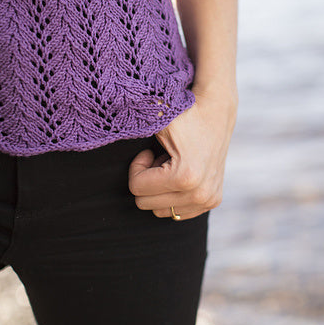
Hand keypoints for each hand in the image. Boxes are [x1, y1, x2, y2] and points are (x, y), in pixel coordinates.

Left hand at [128, 84, 237, 220]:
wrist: (216, 112)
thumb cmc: (182, 114)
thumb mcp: (156, 118)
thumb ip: (132, 121)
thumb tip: (107, 117)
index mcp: (186, 176)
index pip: (136, 188)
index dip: (137, 166)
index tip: (148, 151)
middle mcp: (200, 193)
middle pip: (145, 203)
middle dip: (147, 179)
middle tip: (160, 158)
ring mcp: (208, 200)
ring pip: (160, 211)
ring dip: (159, 188)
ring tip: (170, 165)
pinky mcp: (213, 201)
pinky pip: (177, 212)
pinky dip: (172, 194)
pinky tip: (181, 172)